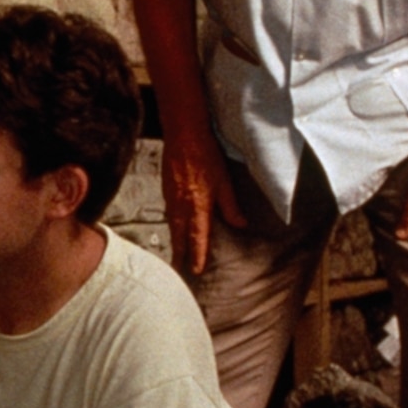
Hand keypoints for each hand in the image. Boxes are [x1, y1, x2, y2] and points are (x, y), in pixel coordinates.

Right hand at [160, 124, 246, 276]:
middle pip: (179, 236)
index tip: (196, 270)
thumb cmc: (206, 157)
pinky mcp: (166, 190)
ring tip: (175, 253)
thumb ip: (231, 207)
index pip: (198, 237)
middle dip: (179, 254)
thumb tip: (241, 224)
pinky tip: (173, 226)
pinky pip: (168, 213)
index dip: (197, 255)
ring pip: (172, 226)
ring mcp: (171, 198)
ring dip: (174, 241)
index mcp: (198, 207)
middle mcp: (182, 206)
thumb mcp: (224, 182)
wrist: (183, 136)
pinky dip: (171, 225)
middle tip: (177, 269)